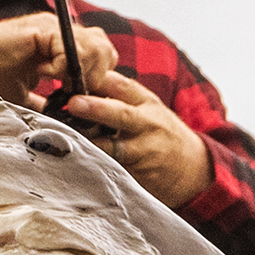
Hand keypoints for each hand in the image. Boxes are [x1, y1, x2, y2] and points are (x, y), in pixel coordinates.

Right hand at [0, 14, 117, 99]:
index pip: (101, 54)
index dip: (97, 76)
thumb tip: (64, 121)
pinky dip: (62, 66)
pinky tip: (45, 73)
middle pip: (104, 47)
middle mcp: (61, 31)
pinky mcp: (43, 29)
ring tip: (61, 83)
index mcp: (61, 44)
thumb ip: (47, 102)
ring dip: (80, 70)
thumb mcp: (28, 94)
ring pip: (94, 45)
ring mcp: (54, 27)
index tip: (81, 97)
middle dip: (96, 74)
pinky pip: (69, 47)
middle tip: (74, 91)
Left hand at [52, 67, 215, 208]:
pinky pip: (112, 171)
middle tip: (73, 103)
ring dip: (89, 143)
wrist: (190, 167)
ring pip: (113, 149)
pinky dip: (93, 166)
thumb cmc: (157, 130)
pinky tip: (73, 162)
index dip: (100, 80)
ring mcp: (143, 153)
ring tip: (63, 136)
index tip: (76, 77)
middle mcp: (147, 125)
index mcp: (147, 103)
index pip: (124, 86)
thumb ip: (116, 92)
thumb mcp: (145, 106)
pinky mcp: (138, 176)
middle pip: (122, 115)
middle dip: (97, 109)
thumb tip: (78, 78)